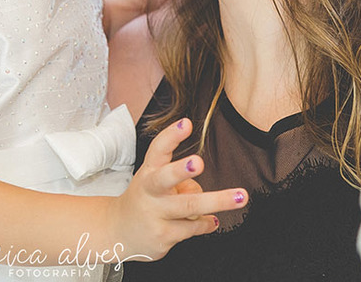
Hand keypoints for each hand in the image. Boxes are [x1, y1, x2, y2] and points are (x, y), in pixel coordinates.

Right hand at [105, 118, 246, 260]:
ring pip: (190, 207)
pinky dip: (206, 223)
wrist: (118, 231)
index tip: (186, 123)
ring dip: (218, 201)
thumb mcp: (155, 182)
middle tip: (198, 163)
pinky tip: (211, 221)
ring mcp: (155, 214)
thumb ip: (178, 180)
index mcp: (148, 171)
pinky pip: (193, 228)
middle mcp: (150, 191)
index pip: (158, 149)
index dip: (171, 136)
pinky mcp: (162, 236)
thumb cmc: (146, 199)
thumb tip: (200, 192)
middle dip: (181, 170)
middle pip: (166, 178)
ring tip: (241, 197)